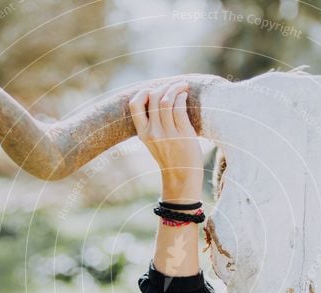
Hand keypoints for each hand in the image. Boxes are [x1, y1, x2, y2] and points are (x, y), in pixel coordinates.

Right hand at [129, 80, 202, 202]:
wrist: (182, 178)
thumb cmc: (171, 158)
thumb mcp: (154, 142)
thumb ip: (152, 124)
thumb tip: (158, 98)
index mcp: (142, 133)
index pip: (134, 104)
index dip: (143, 92)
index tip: (154, 90)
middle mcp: (153, 132)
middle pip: (154, 97)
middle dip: (165, 86)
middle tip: (175, 85)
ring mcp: (167, 134)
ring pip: (167, 100)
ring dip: (176, 88)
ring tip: (183, 87)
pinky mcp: (183, 135)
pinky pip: (180, 108)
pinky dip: (182, 97)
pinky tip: (186, 96)